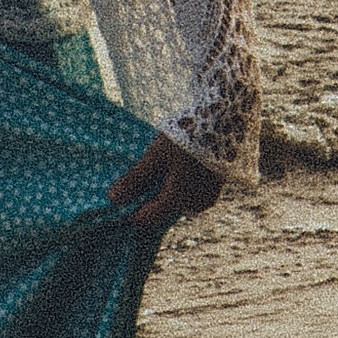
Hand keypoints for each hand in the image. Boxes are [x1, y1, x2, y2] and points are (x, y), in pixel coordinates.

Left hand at [109, 135, 224, 231]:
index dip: (132, 211)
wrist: (224, 120)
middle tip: (135, 181)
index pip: (149, 217)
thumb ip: (136, 179)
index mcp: (179, 200)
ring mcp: (208, 197)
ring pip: (177, 201)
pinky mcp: (215, 187)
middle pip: (163, 208)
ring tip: (155, 170)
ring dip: (163, 190)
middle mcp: (196, 205)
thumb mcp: (156, 155)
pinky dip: (177, 185)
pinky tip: (172, 168)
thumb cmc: (186, 137)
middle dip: (148, 198)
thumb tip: (113, 200)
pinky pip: (190, 193)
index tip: (120, 200)